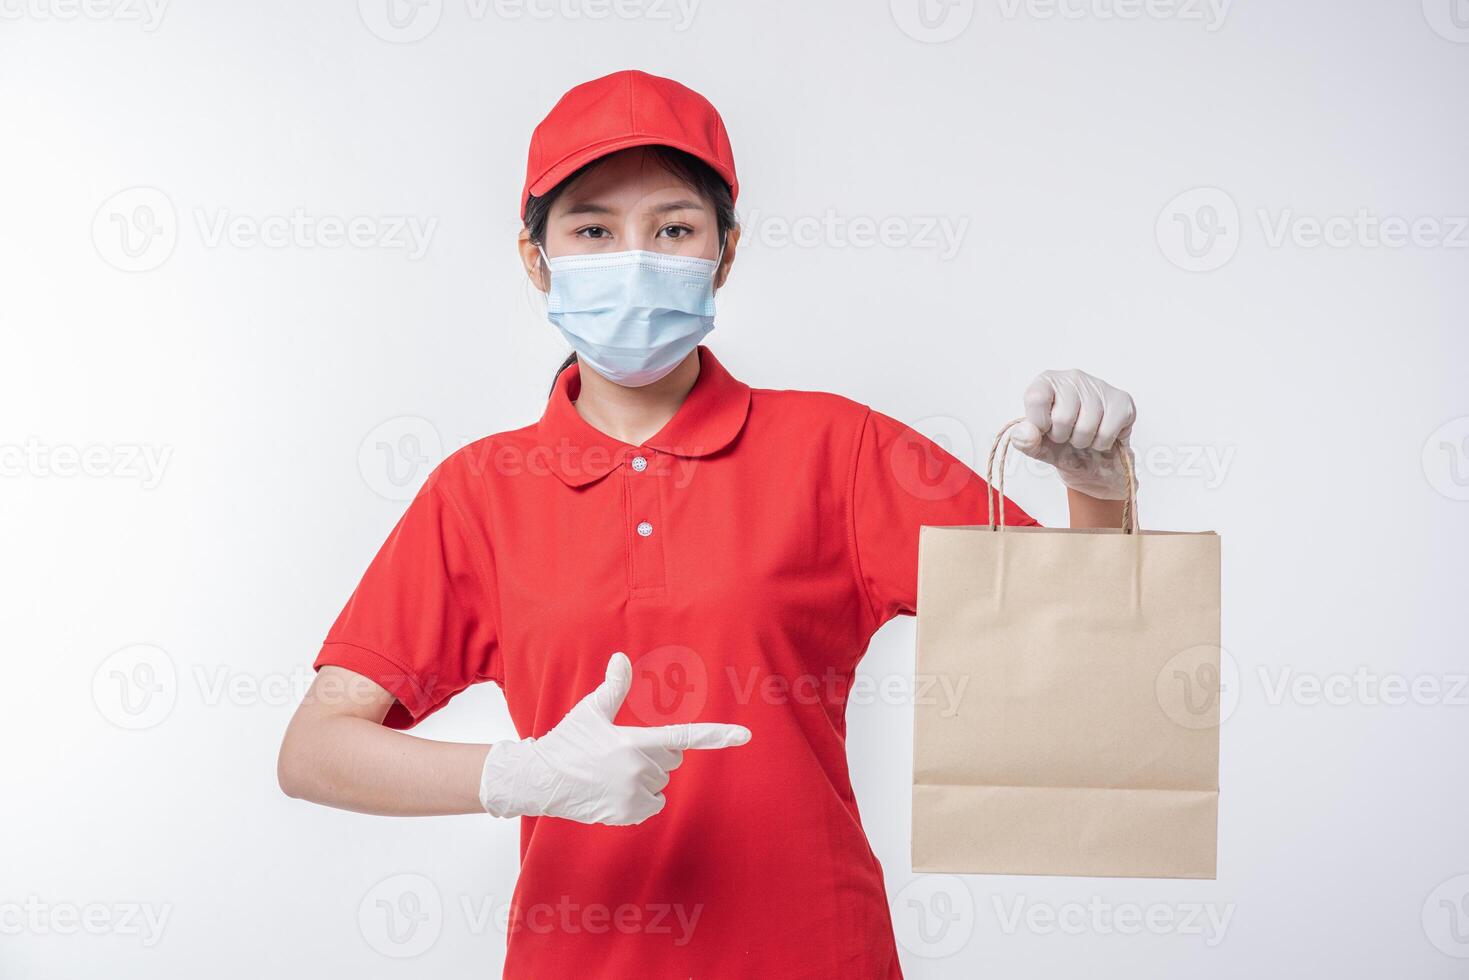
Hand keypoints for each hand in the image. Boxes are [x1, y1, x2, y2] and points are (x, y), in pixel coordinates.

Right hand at [478, 652, 751, 824]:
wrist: (542, 780)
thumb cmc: (568, 742)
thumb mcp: (591, 712)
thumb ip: (613, 687)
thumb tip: (620, 657)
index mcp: (634, 741)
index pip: (684, 736)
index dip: (717, 735)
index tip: (744, 735)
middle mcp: (639, 769)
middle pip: (671, 760)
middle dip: (654, 756)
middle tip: (621, 753)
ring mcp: (634, 794)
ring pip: (661, 783)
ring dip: (645, 779)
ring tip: (613, 774)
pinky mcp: (628, 813)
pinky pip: (653, 804)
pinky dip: (641, 800)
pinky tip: (616, 792)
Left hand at [1011, 369, 1136, 499]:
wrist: (1094, 461)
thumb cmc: (1062, 446)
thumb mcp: (1037, 446)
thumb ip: (1024, 440)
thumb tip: (1024, 432)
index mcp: (1046, 382)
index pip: (1036, 399)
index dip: (1040, 424)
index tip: (1045, 428)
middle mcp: (1072, 377)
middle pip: (1062, 418)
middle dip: (1063, 437)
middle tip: (1067, 434)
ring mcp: (1099, 386)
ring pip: (1086, 427)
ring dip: (1083, 442)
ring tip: (1084, 435)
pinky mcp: (1122, 400)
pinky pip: (1107, 433)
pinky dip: (1102, 443)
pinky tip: (1101, 434)